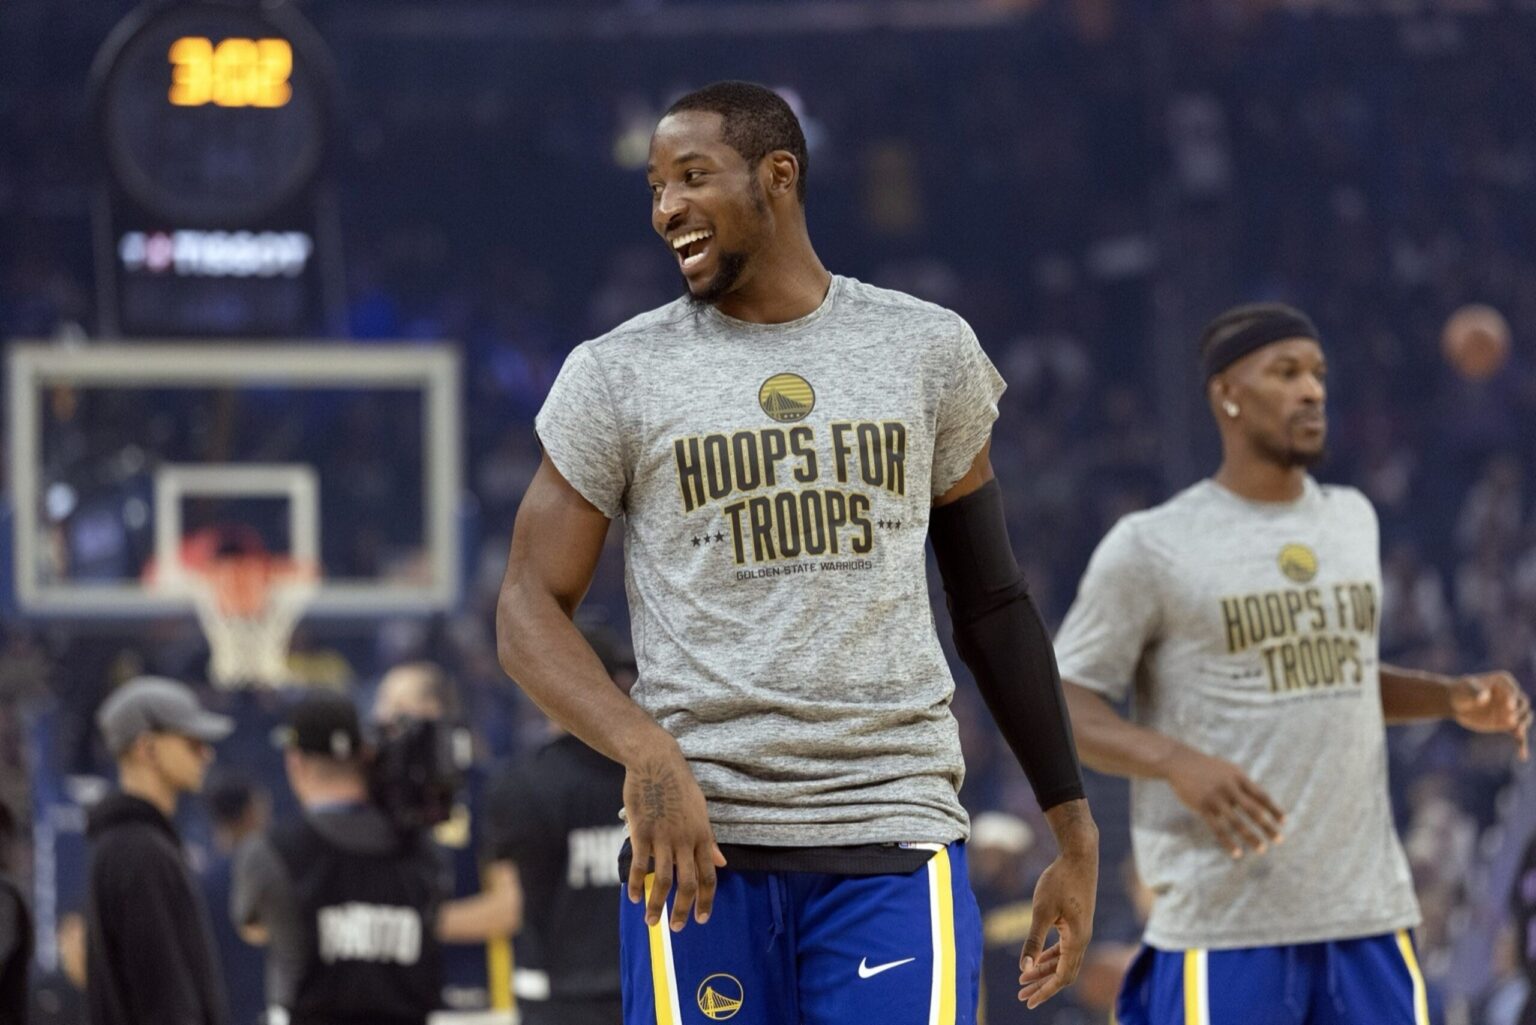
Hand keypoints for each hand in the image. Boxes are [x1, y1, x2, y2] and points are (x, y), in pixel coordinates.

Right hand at [623, 742, 726, 931]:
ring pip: (663, 880)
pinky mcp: (642, 833)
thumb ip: (709, 840)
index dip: (706, 900)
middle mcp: (685, 840)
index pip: (709, 876)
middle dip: (683, 910)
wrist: (656, 762)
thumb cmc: (679, 785)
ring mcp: (663, 837)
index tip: (702, 918)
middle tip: (678, 928)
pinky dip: (637, 885)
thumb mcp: (701, 811)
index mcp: (702, 835)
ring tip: (652, 921)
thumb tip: (722, 862)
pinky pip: (641, 866)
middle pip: (688, 884)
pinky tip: (634, 897)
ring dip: (657, 905)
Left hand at [1017, 835, 1097, 1008]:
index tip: (1028, 1001)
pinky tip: (1036, 961)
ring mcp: (1081, 932)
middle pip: (1064, 974)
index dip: (1045, 990)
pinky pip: (1064, 948)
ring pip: (1063, 961)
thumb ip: (1033, 940)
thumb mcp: (1041, 911)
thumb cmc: (1059, 880)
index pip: (1062, 977)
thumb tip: (1024, 967)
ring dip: (1045, 971)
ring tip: (1023, 980)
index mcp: (1077, 941)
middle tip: (1022, 997)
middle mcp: (1082, 940)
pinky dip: (1050, 957)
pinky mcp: (1076, 923)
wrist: (1079, 856)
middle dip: (1043, 986)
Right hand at [1163, 747, 1284, 858]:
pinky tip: (1237, 853)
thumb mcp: (1228, 772)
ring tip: (1262, 849)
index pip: (1261, 796)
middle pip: (1253, 810)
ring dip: (1251, 837)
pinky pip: (1218, 828)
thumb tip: (1260, 806)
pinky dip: (1228, 842)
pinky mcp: (1202, 806)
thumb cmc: (1208, 769)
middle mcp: (1229, 787)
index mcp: (1238, 777)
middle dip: (1267, 826)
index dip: (1273, 809)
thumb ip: (1243, 787)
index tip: (1284, 822)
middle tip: (1279, 840)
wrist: (1180, 762)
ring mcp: (1215, 797)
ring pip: (1237, 822)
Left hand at [1451, 671, 1530, 759]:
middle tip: (1511, 721)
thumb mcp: (1465, 690)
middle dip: (1520, 713)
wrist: (1456, 703)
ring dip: (1523, 726)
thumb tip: (1484, 697)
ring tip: (1517, 734)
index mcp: (1504, 683)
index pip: (1513, 691)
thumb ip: (1475, 693)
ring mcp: (1511, 711)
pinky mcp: (1507, 724)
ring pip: (1523, 719)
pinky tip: (1522, 756)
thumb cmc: (1461, 691)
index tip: (1508, 706)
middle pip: (1523, 705)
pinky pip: (1517, 735)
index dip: (1513, 698)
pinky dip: (1520, 744)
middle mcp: (1511, 696)